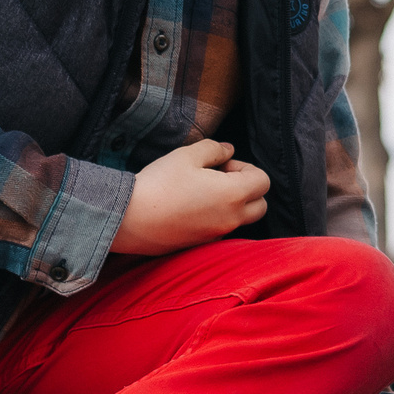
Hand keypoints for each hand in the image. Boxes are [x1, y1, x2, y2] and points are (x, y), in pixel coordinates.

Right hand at [113, 139, 268, 254]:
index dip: (245, 167)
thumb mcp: (187, 155)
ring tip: (202, 192)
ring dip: (232, 204)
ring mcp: (217, 235)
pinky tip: (189, 207)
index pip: (263, 181)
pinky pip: (220, 230)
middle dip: (247, 189)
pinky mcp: (201, 244)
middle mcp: (231, 219)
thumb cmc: (159, 183)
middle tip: (218, 178)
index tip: (221, 164)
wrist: (129, 218)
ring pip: (241, 220)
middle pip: (260, 205)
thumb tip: (228, 150)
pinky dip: (216, 218)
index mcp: (234, 195)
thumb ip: (214, 149)